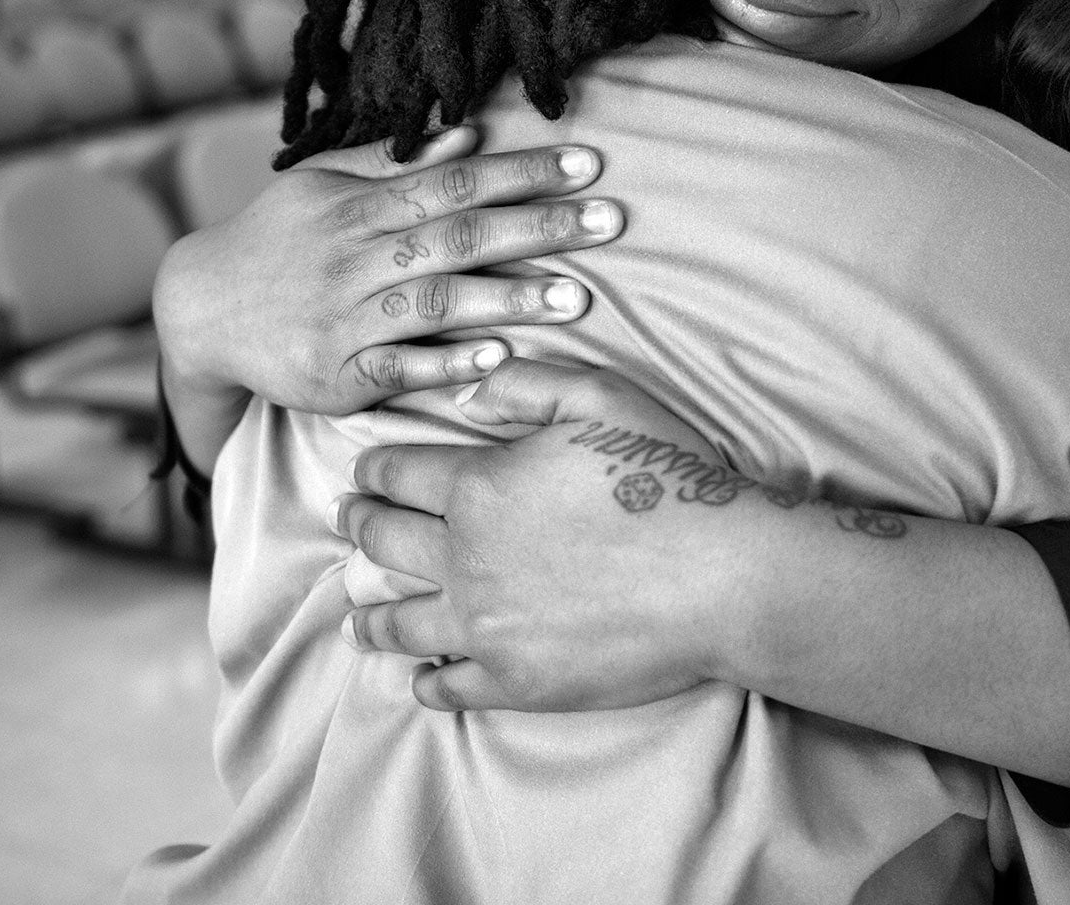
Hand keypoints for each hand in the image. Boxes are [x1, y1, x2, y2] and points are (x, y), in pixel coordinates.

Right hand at [153, 127, 624, 417]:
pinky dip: (448, 361)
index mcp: (360, 205)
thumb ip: (396, 165)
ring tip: (577, 297)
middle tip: (611, 221)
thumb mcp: (324, 186)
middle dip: (539, 227)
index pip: (456, 181)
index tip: (588, 163)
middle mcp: (355, 256)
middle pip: (459, 236)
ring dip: (509, 298)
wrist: (198, 309)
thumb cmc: (277, 241)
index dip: (524, 171)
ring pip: (436, 302)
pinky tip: (499, 355)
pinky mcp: (335, 375)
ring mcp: (345, 317)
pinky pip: (398, 368)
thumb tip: (471, 133)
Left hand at [331, 359, 744, 712]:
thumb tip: (469, 397)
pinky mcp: (516, 680)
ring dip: (371, 614)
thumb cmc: (667, 477)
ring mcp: (485, 626)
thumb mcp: (600, 395)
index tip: (364, 474)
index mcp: (477, 486)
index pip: (397, 474)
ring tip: (358, 615)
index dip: (374, 470)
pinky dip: (425, 681)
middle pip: (385, 543)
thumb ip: (524, 385)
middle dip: (360, 526)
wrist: (720, 577)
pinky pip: (448, 685)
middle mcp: (464, 559)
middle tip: (349, 522)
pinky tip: (421, 678)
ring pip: (401, 621)